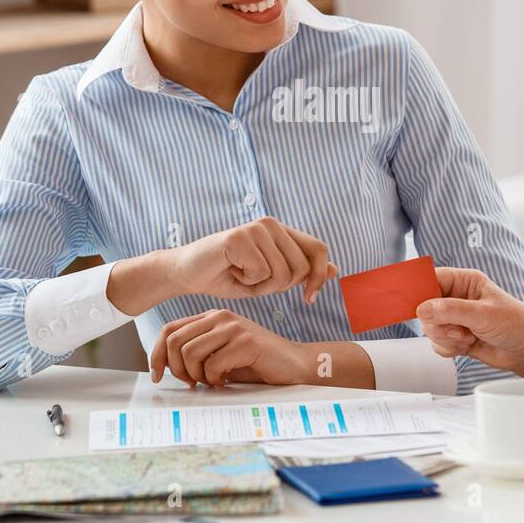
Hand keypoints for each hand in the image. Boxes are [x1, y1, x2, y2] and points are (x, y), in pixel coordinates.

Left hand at [149, 309, 309, 387]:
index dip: (157, 354)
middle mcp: (220, 317)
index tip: (158, 375)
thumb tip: (164, 366)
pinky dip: (215, 380)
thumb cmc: (256, 362)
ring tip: (212, 382)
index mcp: (211, 317)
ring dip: (196, 376)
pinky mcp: (246, 342)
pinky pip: (212, 365)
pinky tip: (226, 381)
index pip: (169, 329)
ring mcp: (233, 327)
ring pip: (190, 353)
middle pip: (175, 341)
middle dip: (177, 369)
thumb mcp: (220, 354)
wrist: (294, 364)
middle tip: (192, 383)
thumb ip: (197, 353)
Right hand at [165, 217, 337, 304]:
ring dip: (261, 285)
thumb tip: (334, 269)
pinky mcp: (239, 237)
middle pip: (301, 267)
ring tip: (242, 275)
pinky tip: (232, 271)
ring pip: (282, 272)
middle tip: (255, 281)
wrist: (189, 273)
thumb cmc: (230, 276)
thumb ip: (301, 272)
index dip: (318, 276)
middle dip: (281, 286)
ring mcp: (255, 227)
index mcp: (281, 231)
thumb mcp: (271, 279)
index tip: (308, 298)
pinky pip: (261, 272)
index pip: (318, 249)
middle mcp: (271, 224)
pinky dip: (247, 282)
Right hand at [415, 267, 523, 375]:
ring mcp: (455, 318)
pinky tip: (466, 347)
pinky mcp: (455, 337)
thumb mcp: (484, 314)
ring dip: (445, 337)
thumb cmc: (516, 324)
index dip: (419, 291)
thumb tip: (423, 309)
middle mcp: (457, 297)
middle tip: (458, 329)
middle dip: (438, 323)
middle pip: (425, 307)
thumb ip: (452, 310)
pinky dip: (448, 348)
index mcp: (465, 281)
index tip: (413, 305)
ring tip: (467, 338)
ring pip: (429, 327)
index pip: (431, 279)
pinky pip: (437, 343)